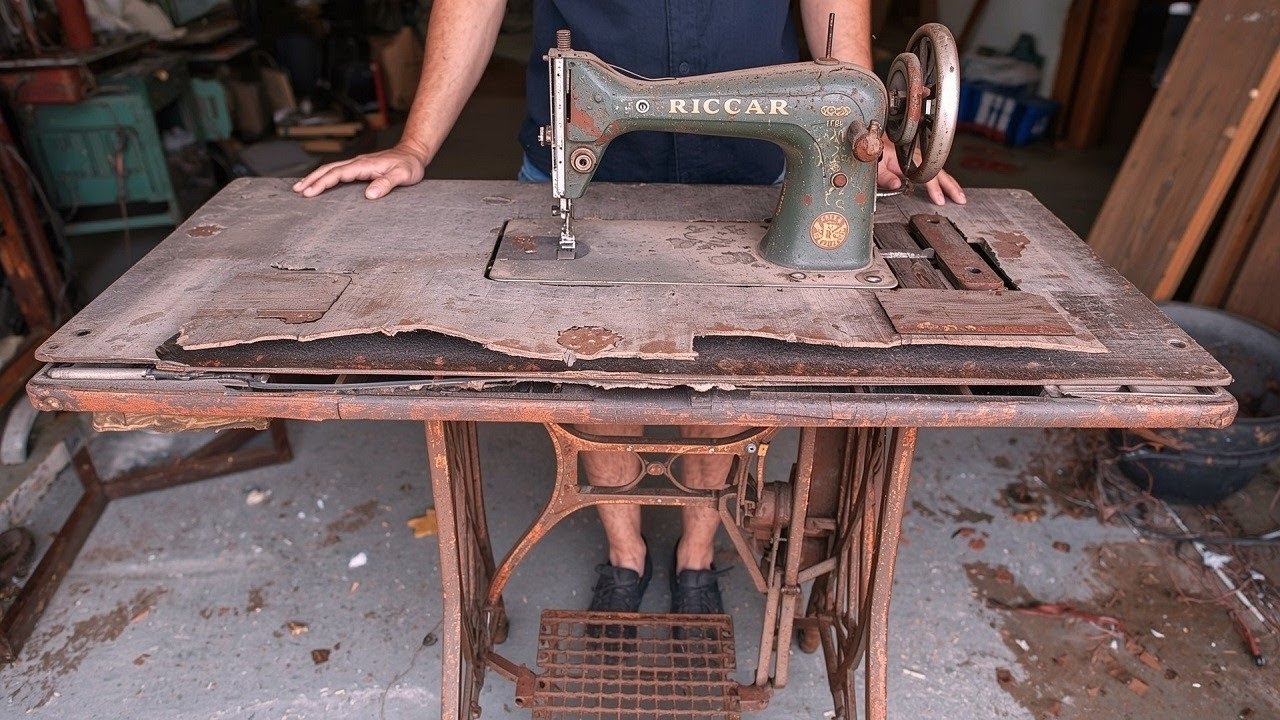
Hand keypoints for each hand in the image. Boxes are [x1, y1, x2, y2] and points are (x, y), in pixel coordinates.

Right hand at [292, 142, 430, 198]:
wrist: (413, 153)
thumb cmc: (409, 165)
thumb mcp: (402, 175)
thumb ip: (386, 183)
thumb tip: (369, 194)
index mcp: (364, 165)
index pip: (338, 174)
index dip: (323, 183)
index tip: (310, 192)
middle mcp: (358, 162)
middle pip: (329, 169)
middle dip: (312, 179)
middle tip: (298, 191)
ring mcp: (358, 164)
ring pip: (331, 169)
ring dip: (315, 177)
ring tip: (301, 187)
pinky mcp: (360, 167)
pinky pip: (338, 171)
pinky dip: (325, 176)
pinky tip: (320, 183)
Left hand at [878, 139, 965, 205]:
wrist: (870, 143)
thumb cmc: (872, 153)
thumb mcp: (875, 166)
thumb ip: (885, 176)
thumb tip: (897, 184)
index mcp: (908, 159)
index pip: (926, 175)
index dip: (934, 188)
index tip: (940, 200)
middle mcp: (916, 158)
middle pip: (938, 172)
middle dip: (951, 186)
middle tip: (961, 199)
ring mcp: (917, 160)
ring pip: (938, 172)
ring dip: (949, 184)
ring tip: (958, 195)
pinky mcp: (915, 162)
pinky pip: (933, 172)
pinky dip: (942, 180)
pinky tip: (946, 187)